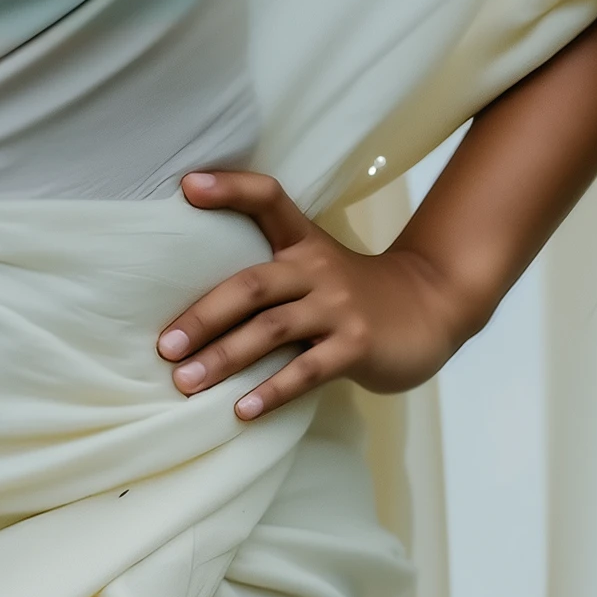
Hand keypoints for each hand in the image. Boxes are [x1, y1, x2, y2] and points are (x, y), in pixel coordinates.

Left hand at [157, 169, 463, 422]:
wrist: (431, 308)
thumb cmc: (354, 296)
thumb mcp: (317, 268)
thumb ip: (270, 275)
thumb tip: (194, 308)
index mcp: (304, 242)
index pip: (268, 199)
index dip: (230, 188)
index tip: (187, 186)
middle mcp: (318, 269)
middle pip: (251, 284)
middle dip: (203, 316)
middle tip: (165, 346)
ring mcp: (339, 307)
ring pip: (271, 330)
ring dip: (224, 358)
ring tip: (186, 383)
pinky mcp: (357, 345)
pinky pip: (306, 370)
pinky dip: (271, 391)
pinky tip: (241, 409)